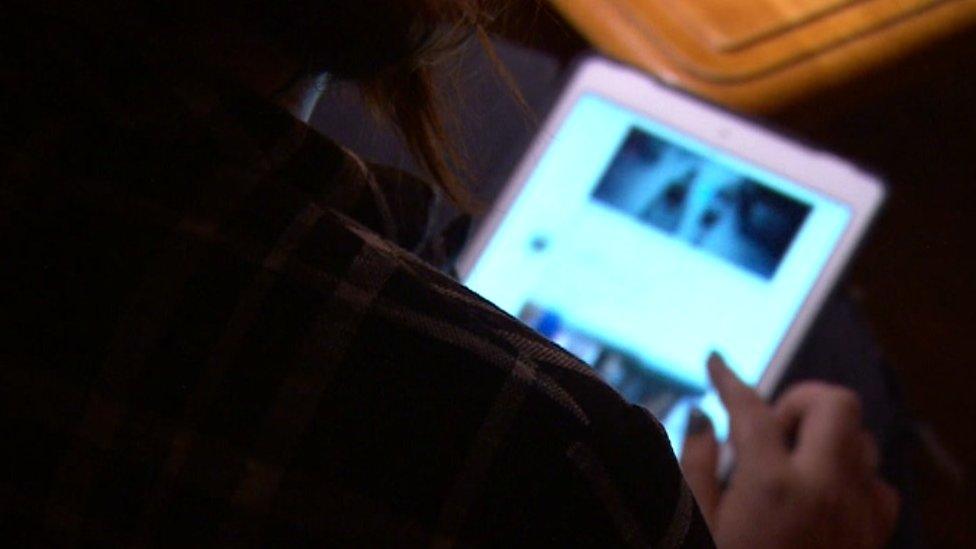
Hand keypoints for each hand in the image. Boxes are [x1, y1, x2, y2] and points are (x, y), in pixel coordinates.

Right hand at [680, 354, 898, 547]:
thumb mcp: (696, 526)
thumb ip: (697, 466)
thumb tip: (701, 418)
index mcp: (772, 486)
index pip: (751, 408)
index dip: (728, 378)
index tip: (717, 363)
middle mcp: (825, 490)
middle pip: (835, 403)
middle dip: (799, 402)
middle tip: (768, 433)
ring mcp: (859, 512)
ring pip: (861, 439)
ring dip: (825, 438)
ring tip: (789, 465)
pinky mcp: (876, 534)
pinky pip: (876, 480)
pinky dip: (849, 475)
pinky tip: (818, 494)